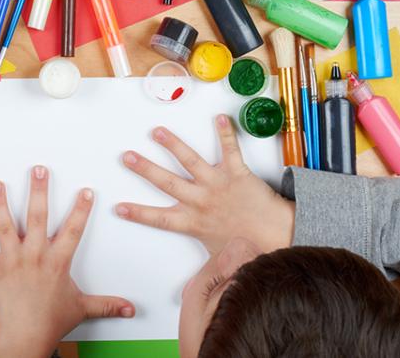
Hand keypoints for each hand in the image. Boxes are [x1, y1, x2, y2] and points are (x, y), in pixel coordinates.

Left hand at [0, 166, 133, 357]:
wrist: (26, 337)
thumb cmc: (50, 321)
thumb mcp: (82, 308)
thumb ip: (107, 304)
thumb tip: (129, 308)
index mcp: (57, 262)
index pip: (73, 230)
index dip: (81, 210)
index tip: (85, 192)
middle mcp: (34, 256)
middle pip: (37, 217)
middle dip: (38, 191)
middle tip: (38, 170)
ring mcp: (12, 262)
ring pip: (5, 227)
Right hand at [115, 114, 294, 254]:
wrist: (280, 237)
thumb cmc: (250, 248)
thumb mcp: (218, 258)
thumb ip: (202, 260)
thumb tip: (194, 282)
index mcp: (193, 222)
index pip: (158, 219)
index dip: (137, 213)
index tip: (118, 207)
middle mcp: (201, 201)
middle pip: (167, 182)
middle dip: (144, 168)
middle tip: (127, 157)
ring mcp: (217, 185)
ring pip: (190, 161)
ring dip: (173, 144)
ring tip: (157, 132)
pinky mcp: (237, 174)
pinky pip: (230, 150)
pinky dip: (225, 132)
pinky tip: (219, 117)